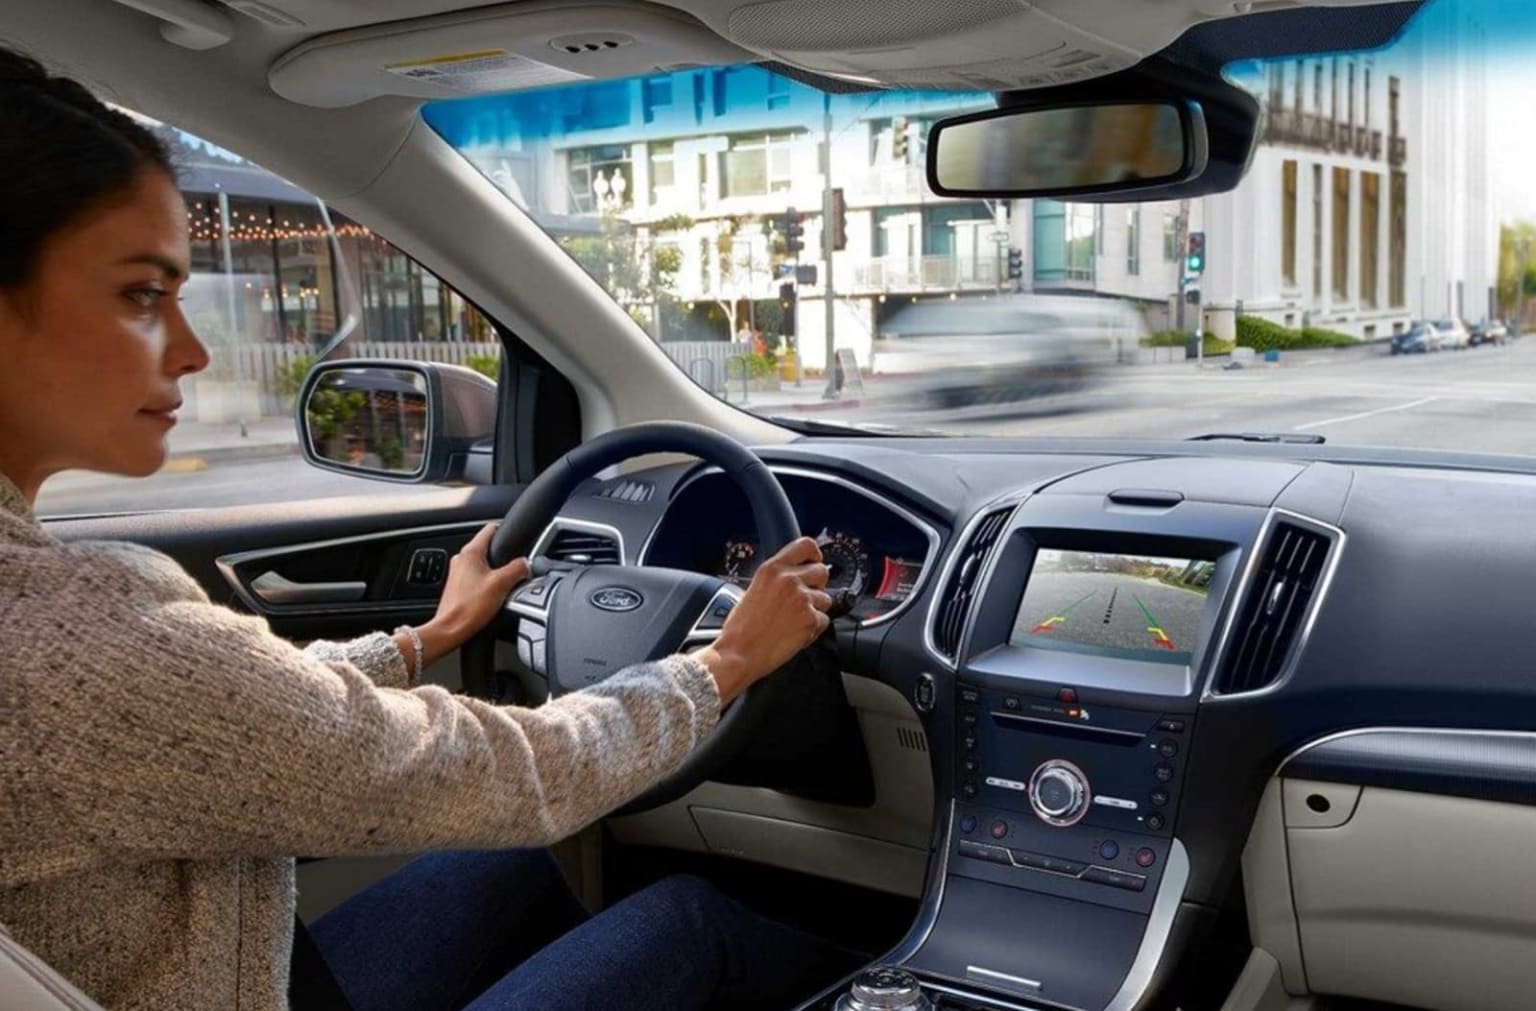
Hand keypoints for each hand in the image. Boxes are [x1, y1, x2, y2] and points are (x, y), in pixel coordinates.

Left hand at [400, 524, 528, 672]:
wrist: (450, 630)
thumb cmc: (469, 608)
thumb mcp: (501, 584)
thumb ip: (518, 568)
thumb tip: (527, 564)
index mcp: (470, 552)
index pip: (491, 529)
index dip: (507, 531)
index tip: (517, 540)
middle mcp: (461, 559)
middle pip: (489, 548)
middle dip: (504, 558)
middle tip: (515, 570)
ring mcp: (458, 573)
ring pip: (484, 565)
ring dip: (496, 573)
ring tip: (504, 587)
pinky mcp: (458, 587)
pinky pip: (478, 578)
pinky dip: (488, 583)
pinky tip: (494, 597)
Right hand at [693, 537, 831, 701]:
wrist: (739, 653)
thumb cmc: (741, 628)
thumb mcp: (753, 589)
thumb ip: (776, 579)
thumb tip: (796, 575)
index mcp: (772, 569)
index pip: (805, 545)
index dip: (814, 554)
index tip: (814, 562)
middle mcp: (789, 580)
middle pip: (822, 571)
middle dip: (816, 585)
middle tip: (803, 599)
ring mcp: (802, 599)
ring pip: (826, 599)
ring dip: (815, 609)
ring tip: (794, 620)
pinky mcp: (811, 619)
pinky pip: (824, 620)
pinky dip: (813, 628)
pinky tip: (795, 632)